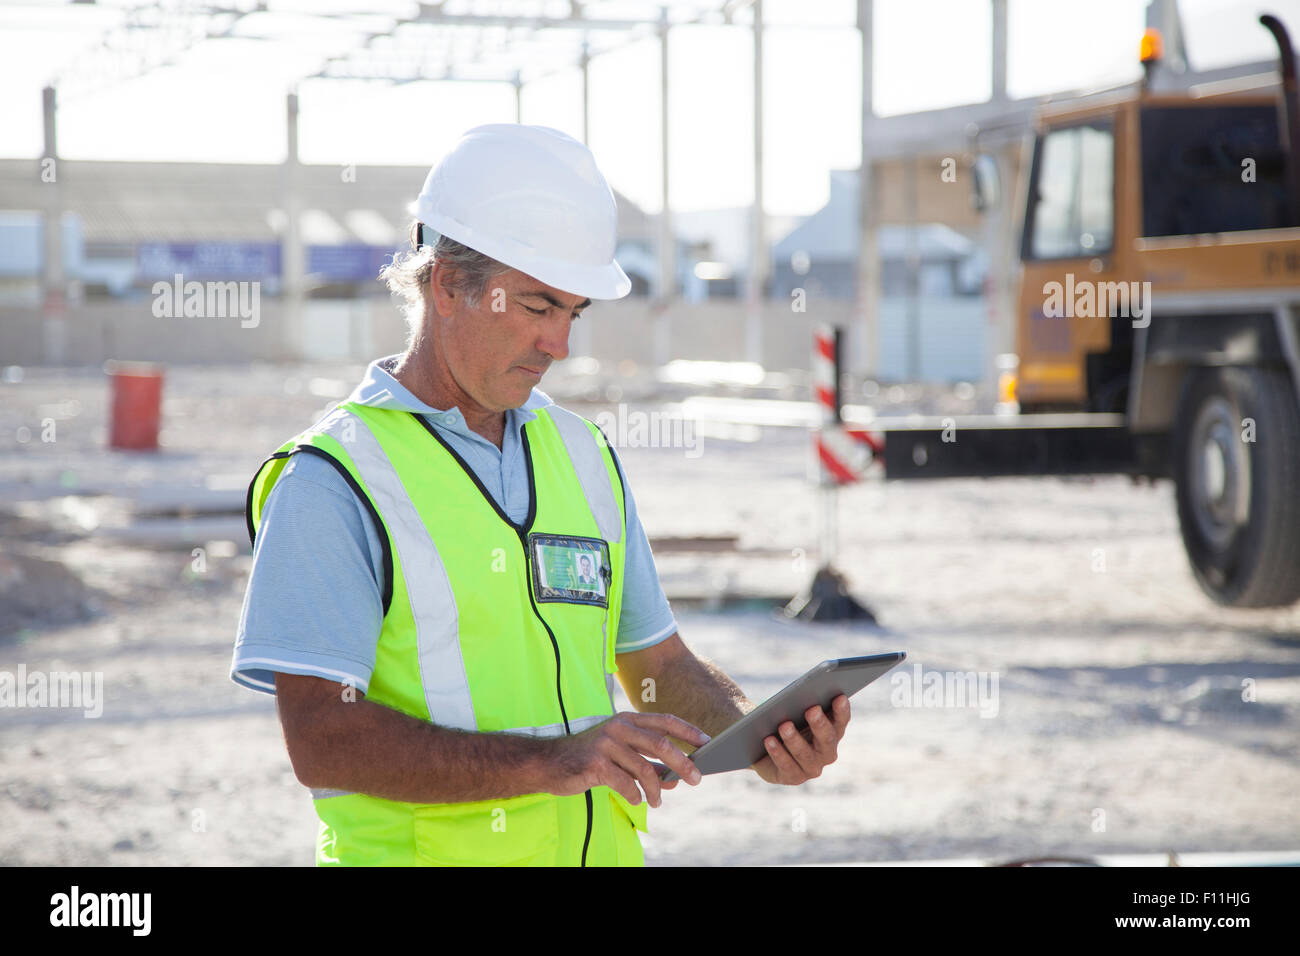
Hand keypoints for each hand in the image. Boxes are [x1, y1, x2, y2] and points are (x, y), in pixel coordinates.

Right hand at [547, 712, 709, 807]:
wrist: (548, 763)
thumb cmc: (588, 759)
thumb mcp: (619, 755)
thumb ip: (646, 762)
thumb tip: (675, 779)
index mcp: (626, 720)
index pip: (664, 721)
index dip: (688, 730)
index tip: (708, 743)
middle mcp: (618, 727)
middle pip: (661, 744)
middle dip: (683, 763)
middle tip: (696, 779)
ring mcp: (606, 744)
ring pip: (644, 769)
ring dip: (656, 789)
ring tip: (657, 801)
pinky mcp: (595, 763)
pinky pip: (625, 784)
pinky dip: (634, 795)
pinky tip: (635, 799)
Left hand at [750, 695, 849, 784]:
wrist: (764, 749)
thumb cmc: (786, 723)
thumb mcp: (795, 712)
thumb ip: (803, 703)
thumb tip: (801, 692)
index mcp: (832, 732)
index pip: (841, 721)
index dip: (842, 711)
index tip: (839, 697)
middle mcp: (827, 753)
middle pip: (827, 739)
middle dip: (820, 724)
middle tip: (812, 710)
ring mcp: (812, 768)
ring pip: (805, 754)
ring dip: (794, 739)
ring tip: (784, 725)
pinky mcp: (794, 777)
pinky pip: (786, 765)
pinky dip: (778, 752)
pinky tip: (769, 740)